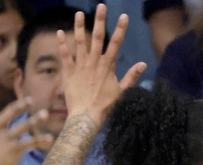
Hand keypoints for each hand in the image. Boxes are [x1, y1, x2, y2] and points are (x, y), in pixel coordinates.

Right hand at [0, 97, 51, 164]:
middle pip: (9, 112)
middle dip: (21, 105)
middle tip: (30, 100)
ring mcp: (6, 137)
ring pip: (25, 124)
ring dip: (36, 119)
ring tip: (45, 114)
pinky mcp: (15, 148)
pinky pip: (32, 142)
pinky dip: (41, 140)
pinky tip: (50, 138)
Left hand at [57, 5, 145, 124]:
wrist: (87, 115)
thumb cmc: (106, 105)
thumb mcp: (122, 91)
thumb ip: (131, 76)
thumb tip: (143, 64)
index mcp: (108, 66)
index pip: (116, 43)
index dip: (120, 29)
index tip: (123, 16)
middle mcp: (94, 62)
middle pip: (98, 37)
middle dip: (100, 21)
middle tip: (102, 6)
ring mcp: (81, 66)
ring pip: (80, 42)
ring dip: (78, 27)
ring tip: (78, 13)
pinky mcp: (69, 71)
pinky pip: (65, 55)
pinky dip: (62, 43)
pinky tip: (60, 32)